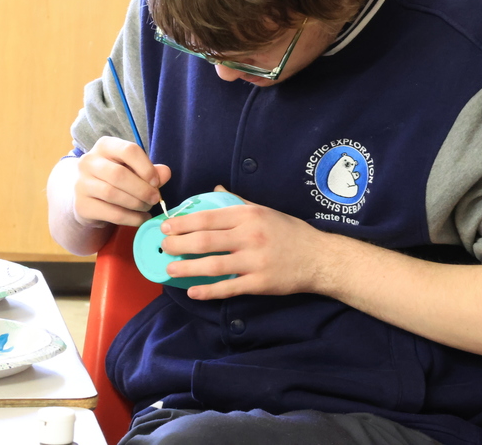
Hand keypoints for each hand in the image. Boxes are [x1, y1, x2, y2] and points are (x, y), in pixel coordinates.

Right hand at [72, 136, 170, 228]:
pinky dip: (131, 218)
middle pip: (119, 174)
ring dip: (137, 204)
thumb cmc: (118, 180)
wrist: (93, 199)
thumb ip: (152, 170)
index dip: (146, 167)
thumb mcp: (136, 170)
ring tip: (148, 207)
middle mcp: (89, 161)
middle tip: (155, 199)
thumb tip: (165, 173)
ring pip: (112, 194)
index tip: (157, 182)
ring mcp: (81, 184)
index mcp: (105, 146)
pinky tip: (141, 218)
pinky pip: (110, 213)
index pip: (129, 150)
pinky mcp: (82, 205)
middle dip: (142, 189)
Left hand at [159, 187, 333, 298]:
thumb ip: (238, 202)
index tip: (166, 227)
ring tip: (171, 269)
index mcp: (249, 215)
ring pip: (213, 265)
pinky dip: (208, 291)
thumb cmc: (290, 232)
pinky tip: (193, 291)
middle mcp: (250, 236)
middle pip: (205, 240)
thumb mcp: (265, 211)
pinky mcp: (260, 283)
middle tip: (163, 248)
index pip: (208, 217)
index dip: (183, 223)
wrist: (318, 258)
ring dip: (188, 268)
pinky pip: (229, 288)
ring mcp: (255, 261)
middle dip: (179, 244)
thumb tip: (215, 190)